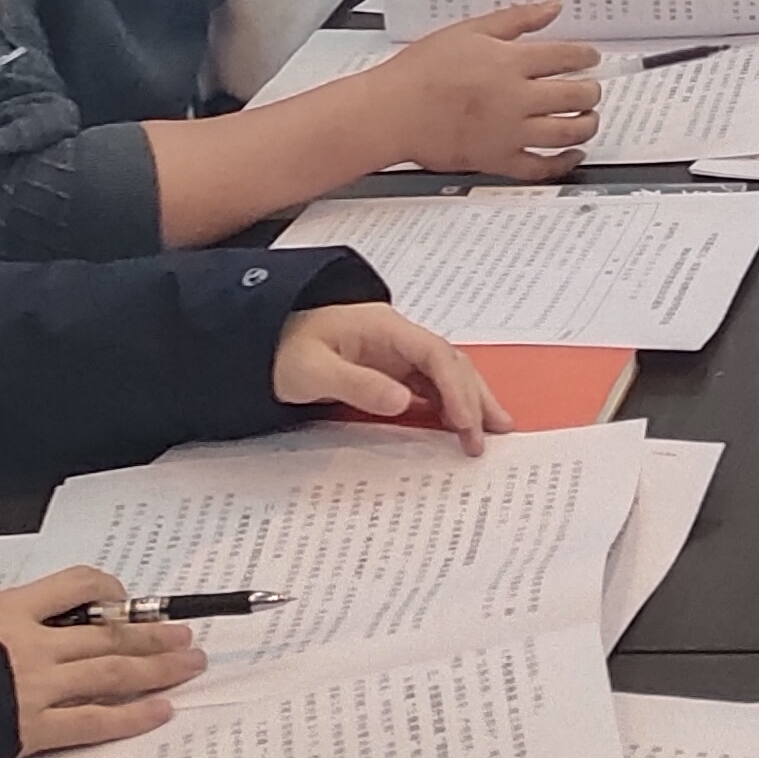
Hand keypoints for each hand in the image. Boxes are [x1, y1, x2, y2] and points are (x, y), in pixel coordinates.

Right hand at [0, 564, 203, 754]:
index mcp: (6, 610)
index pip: (74, 585)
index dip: (107, 592)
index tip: (125, 602)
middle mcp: (31, 644)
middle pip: (108, 633)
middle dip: (151, 633)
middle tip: (185, 634)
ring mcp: (37, 687)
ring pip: (113, 672)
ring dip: (157, 668)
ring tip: (190, 665)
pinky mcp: (32, 731)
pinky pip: (94, 722)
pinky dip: (131, 717)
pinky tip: (160, 712)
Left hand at [275, 302, 500, 450]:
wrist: (260, 341)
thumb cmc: (283, 352)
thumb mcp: (311, 371)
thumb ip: (357, 384)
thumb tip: (403, 402)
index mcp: (384, 327)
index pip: (435, 354)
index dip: (456, 389)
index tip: (465, 423)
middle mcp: (397, 336)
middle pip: (451, 362)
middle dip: (477, 395)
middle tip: (498, 430)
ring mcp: (395, 352)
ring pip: (445, 372)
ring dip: (470, 398)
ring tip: (494, 429)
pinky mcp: (389, 369)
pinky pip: (428, 384)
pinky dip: (449, 403)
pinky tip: (460, 423)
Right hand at [382, 0, 603, 172]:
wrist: (390, 111)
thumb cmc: (420, 72)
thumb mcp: (469, 31)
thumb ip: (516, 19)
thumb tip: (552, 7)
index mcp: (509, 62)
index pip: (566, 56)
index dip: (586, 56)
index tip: (591, 58)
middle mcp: (516, 98)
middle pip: (576, 95)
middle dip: (591, 90)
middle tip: (591, 88)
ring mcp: (509, 132)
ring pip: (568, 131)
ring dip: (587, 124)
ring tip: (589, 117)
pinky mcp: (497, 160)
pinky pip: (542, 167)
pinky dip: (565, 162)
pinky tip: (573, 153)